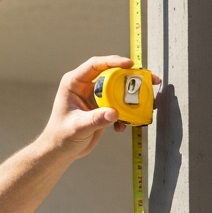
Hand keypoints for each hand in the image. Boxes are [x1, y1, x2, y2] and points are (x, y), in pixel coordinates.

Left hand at [38, 56, 161, 159]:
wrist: (62, 150)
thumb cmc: (62, 136)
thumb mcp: (78, 127)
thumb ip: (96, 119)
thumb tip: (114, 113)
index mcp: (75, 82)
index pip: (95, 65)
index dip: (113, 62)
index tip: (130, 64)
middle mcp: (86, 86)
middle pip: (112, 74)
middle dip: (131, 77)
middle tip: (149, 79)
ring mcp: (95, 96)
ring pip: (118, 89)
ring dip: (133, 96)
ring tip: (147, 101)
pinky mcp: (102, 108)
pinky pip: (119, 105)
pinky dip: (126, 113)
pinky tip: (124, 125)